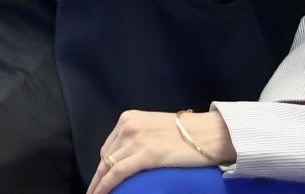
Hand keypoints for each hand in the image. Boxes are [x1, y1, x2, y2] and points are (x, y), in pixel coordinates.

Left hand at [87, 110, 231, 193]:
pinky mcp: (145, 154)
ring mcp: (135, 139)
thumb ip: (140, 138)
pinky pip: (118, 172)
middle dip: (99, 176)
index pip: (109, 146)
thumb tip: (131, 155)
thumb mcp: (155, 128)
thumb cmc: (188, 133)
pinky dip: (106, 185)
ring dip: (99, 184)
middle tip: (95, 190)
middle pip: (106, 156)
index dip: (103, 165)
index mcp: (129, 118)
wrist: (209, 133)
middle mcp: (128, 126)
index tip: (99, 177)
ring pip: (108, 166)